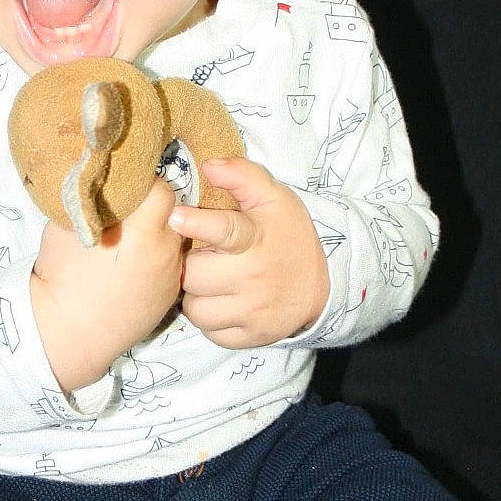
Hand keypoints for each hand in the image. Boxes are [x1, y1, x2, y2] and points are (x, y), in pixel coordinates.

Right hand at [30, 177, 184, 392]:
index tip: (127, 188)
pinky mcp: (171, 294)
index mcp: (141, 229)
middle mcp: (165, 250)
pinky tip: (135, 268)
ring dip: (159, 234)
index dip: (144, 185)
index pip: (162, 189)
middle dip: (154, 209)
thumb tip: (102, 182)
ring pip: (175, 240)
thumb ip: (93, 200)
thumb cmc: (60, 275)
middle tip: (131, 213)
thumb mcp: (67, 224)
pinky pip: (172, 265)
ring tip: (132, 242)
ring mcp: (172, 274)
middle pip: (174, 213)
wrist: (66, 332)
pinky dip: (158, 260)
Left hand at [169, 158, 329, 348]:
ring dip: (197, 295)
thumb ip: (243, 176)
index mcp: (257, 239)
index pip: (226, 231)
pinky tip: (223, 303)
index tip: (176, 216)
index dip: (197, 223)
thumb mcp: (273, 198)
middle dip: (192, 265)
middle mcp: (255, 277)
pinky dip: (210, 320)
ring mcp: (254, 311)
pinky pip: (210, 332)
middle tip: (202, 259)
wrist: (324, 283)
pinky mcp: (252, 336)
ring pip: (196, 309)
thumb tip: (208, 164)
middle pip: (195, 275)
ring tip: (211, 282)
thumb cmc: (287, 235)